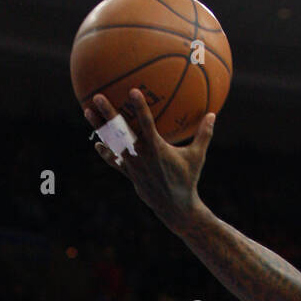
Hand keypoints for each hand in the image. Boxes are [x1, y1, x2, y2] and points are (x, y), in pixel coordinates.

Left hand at [85, 88, 215, 230]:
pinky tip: (97, 143)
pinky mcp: (130, 174)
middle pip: (121, 130)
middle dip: (108, 113)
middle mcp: (141, 155)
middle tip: (97, 96)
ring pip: (112, 143)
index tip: (132, 91)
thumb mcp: (197, 157)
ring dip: (99, 127)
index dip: (139, 107)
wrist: (176, 209)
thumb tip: (213, 114)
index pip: (146, 123)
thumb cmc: (188, 180)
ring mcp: (132, 165)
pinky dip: (106, 152)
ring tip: (87, 111)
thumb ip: (204, 134)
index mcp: (157, 148)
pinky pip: (114, 161)